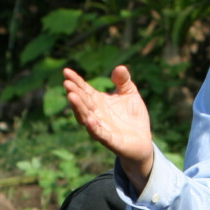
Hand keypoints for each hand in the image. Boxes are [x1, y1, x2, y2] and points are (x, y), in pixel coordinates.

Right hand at [63, 65, 154, 192]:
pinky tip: (89, 120)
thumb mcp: (130, 93)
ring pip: (85, 118)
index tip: (66, 71)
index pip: (84, 90)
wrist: (143, 141)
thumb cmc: (133, 116)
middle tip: (66, 83)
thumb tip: (119, 68)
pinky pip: (99, 134)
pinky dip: (93, 128)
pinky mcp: (110, 140)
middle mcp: (96, 114)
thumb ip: (123, 81)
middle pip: (83, 103)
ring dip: (78, 108)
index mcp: (99, 101)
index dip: (76, 81)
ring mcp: (101, 127)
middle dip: (74, 93)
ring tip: (71, 96)